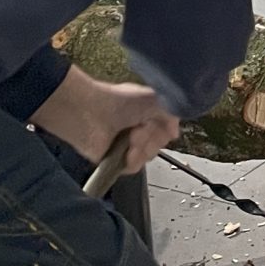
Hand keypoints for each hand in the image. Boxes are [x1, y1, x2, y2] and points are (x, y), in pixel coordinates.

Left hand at [28, 64, 178, 170]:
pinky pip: (134, 167)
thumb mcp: (154, 98)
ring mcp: (125, 145)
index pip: (166, 129)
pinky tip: (127, 152)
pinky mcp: (114, 160)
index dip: (165, 129)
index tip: (162, 125)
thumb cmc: (116, 100)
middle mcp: (136, 128)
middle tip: (141, 129)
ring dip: (143, 148)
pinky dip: (133, 160)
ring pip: (148, 156)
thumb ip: (171, 113)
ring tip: (131, 138)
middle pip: (159, 144)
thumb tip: (174, 133)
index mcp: (145, 113)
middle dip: (153, 138)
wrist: (90, 113)